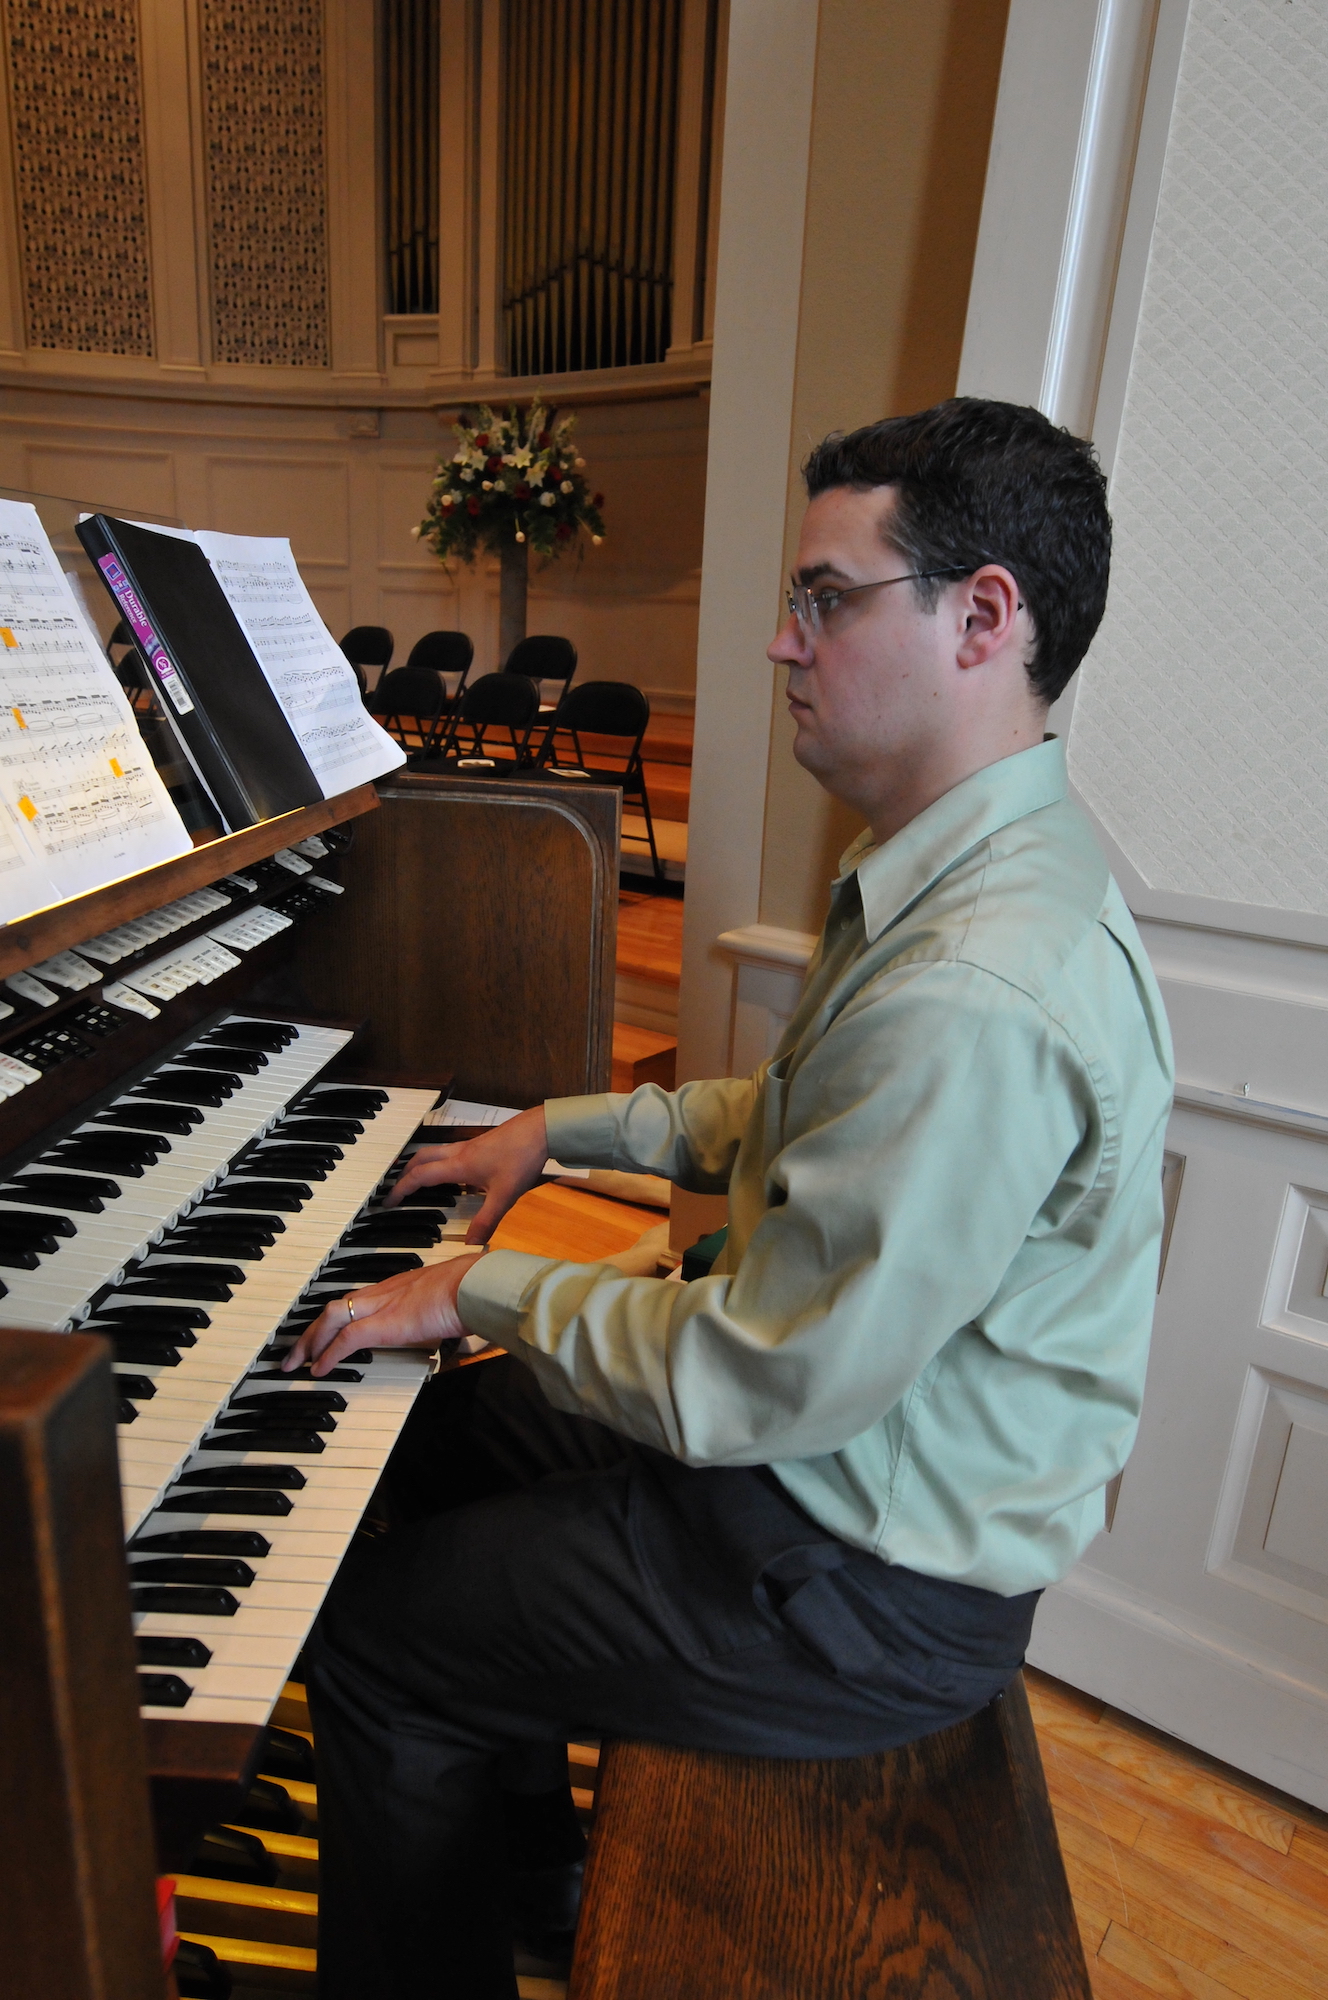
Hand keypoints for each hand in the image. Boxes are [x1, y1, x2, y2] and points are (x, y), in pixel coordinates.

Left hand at [283, 1252, 485, 1376]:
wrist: (476, 1285)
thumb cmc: (474, 1291)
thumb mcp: (451, 1302)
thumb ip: (443, 1312)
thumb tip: (454, 1326)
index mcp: (399, 1286)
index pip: (357, 1300)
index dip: (336, 1318)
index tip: (325, 1334)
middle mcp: (385, 1291)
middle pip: (335, 1306)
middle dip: (311, 1330)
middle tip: (294, 1351)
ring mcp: (382, 1305)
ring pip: (331, 1317)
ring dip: (310, 1341)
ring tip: (295, 1362)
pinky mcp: (384, 1323)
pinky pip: (346, 1339)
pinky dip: (328, 1354)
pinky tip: (318, 1370)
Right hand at [385, 1105, 549, 1243]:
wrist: (542, 1129)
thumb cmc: (522, 1157)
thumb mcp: (505, 1195)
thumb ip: (487, 1220)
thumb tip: (471, 1244)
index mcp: (458, 1165)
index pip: (419, 1177)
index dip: (401, 1190)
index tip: (388, 1202)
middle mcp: (459, 1152)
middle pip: (421, 1159)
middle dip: (404, 1174)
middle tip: (397, 1189)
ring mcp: (470, 1146)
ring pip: (435, 1152)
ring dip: (420, 1164)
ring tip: (417, 1180)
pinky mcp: (482, 1144)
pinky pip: (450, 1152)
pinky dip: (440, 1162)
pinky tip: (453, 1175)